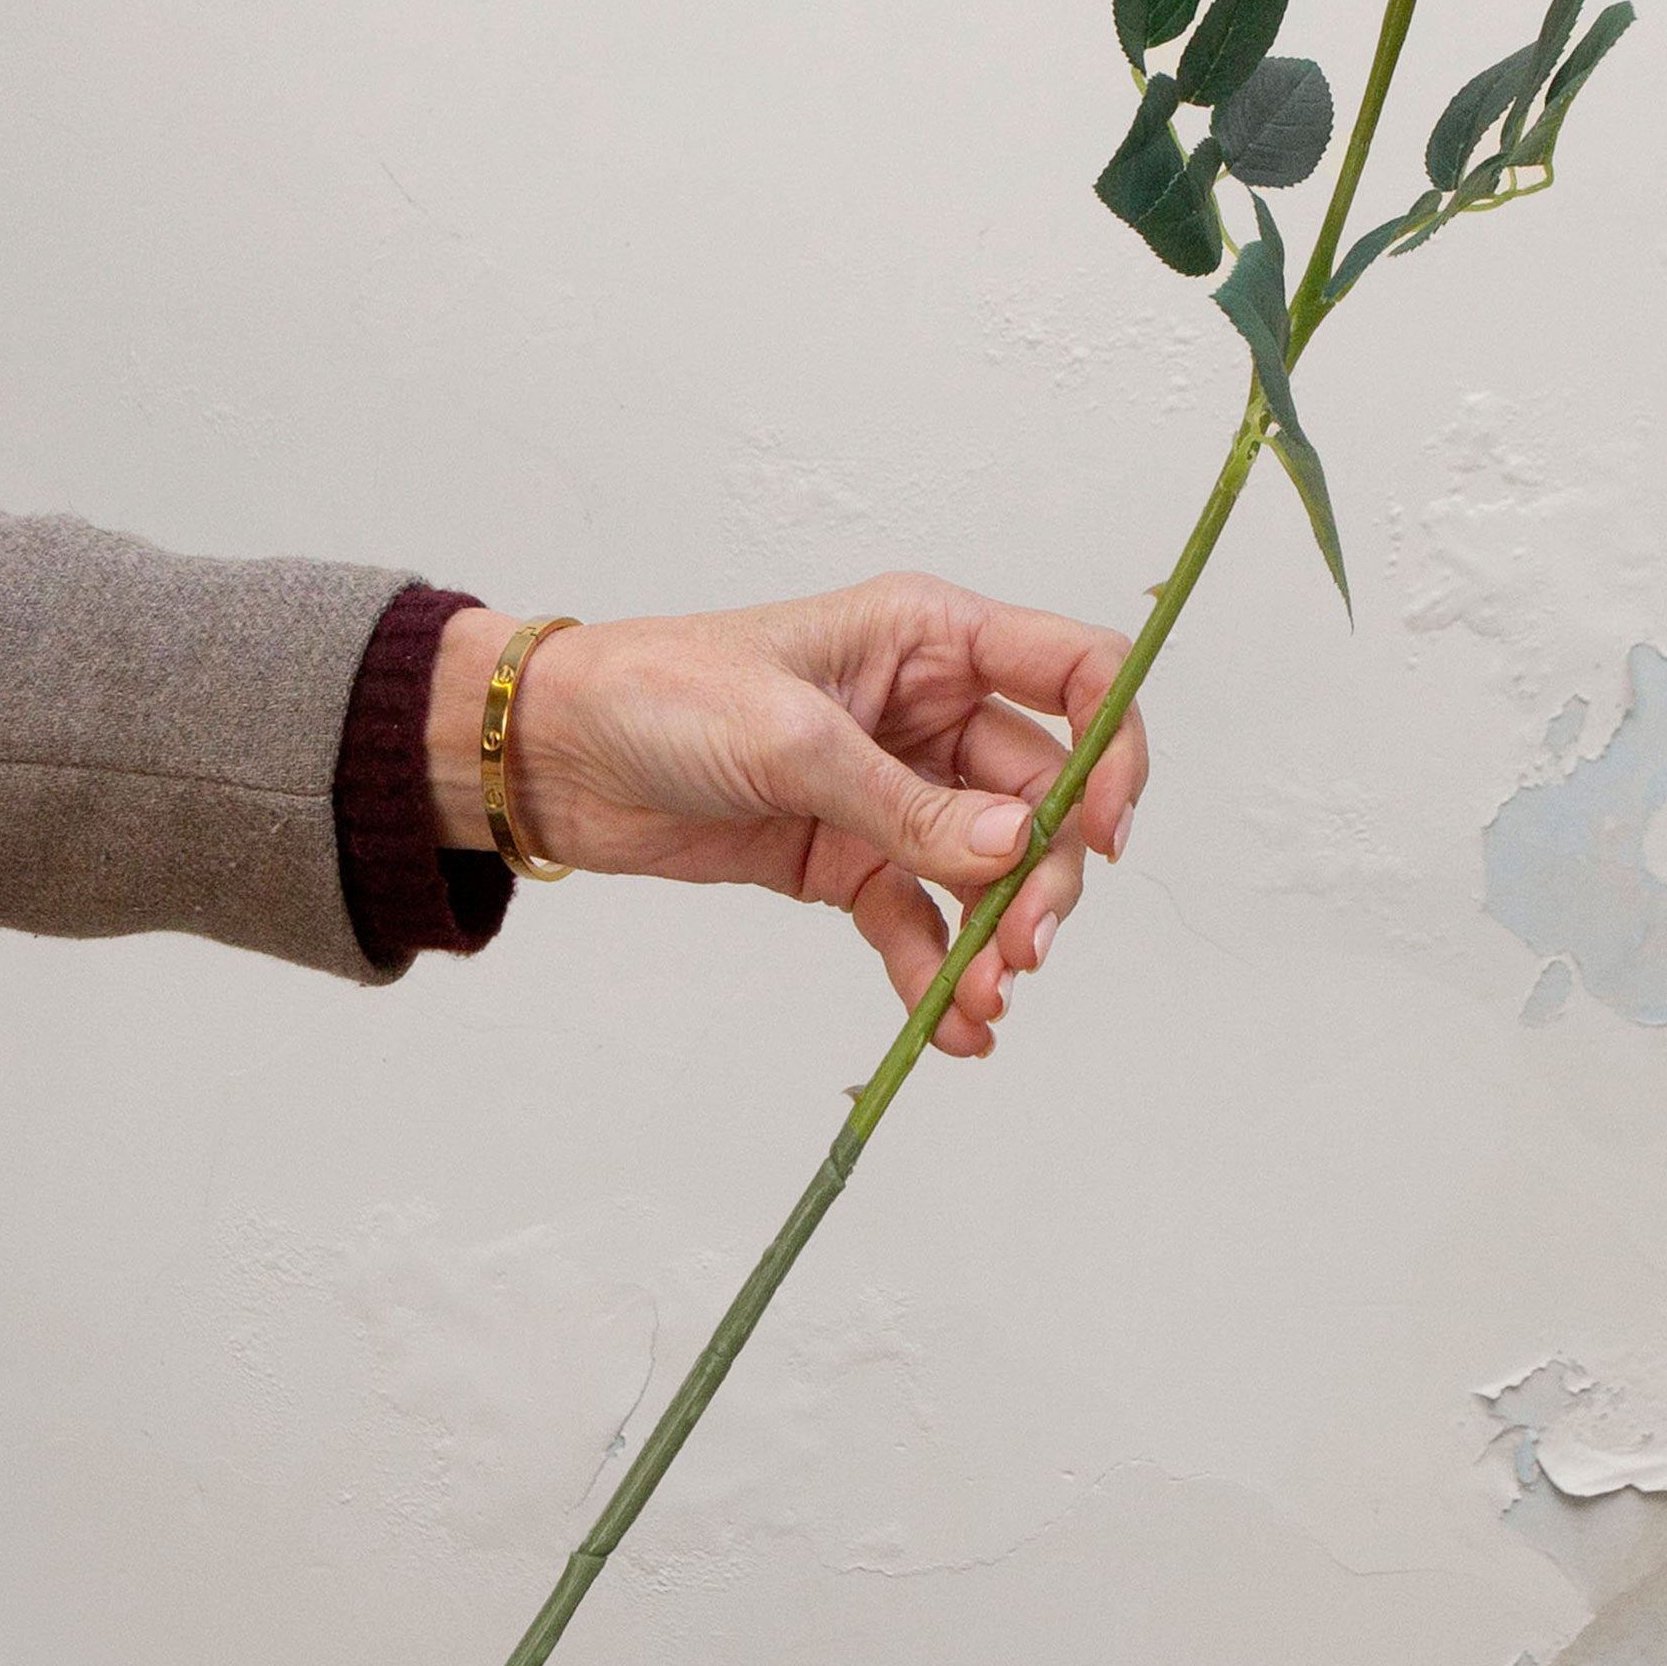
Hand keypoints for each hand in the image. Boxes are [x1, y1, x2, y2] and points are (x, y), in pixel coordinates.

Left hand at [427, 577, 1146, 1058]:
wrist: (552, 756)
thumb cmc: (659, 695)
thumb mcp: (790, 740)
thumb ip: (908, 805)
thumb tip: (1013, 857)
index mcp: (930, 638)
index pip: (1076, 675)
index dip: (1115, 749)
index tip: (1106, 835)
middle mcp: (927, 710)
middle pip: (1043, 796)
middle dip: (1046, 879)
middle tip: (1025, 952)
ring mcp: (891, 789)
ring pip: (988, 870)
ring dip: (999, 938)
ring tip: (985, 1005)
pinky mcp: (848, 857)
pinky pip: (920, 918)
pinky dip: (940, 971)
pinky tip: (952, 1027)